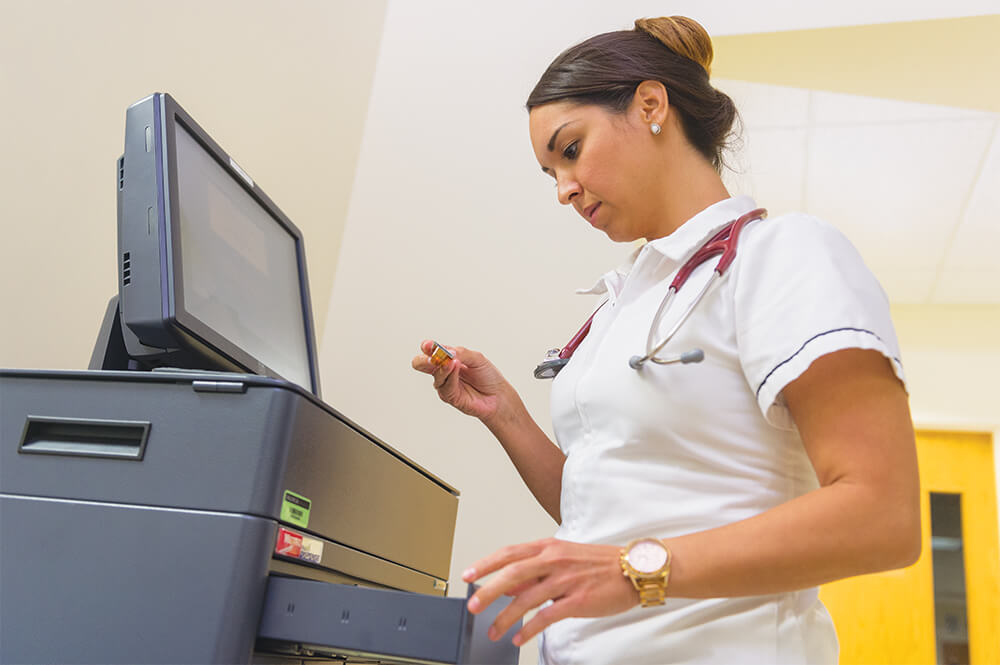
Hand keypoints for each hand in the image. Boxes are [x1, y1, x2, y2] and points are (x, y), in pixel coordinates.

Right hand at [411, 341, 510, 420]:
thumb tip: (447, 352)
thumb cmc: (487, 376)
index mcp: (447, 358)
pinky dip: (450, 376)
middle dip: (423, 359)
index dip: (427, 347)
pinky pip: (445, 386)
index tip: (428, 345)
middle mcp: (443, 371)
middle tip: (432, 357)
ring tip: (452, 362)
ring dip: (442, 367)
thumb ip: (461, 353)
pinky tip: (455, 369)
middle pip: (421, 364)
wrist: (498, 395)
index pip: (431, 350)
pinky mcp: (449, 396)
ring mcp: (445, 384)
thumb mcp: (476, 358)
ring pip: (435, 375)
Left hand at [462, 538, 637, 645]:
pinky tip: (519, 638)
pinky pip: (546, 616)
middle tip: (473, 605)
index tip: (468, 575)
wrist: (633, 569)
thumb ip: (535, 570)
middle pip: (512, 574)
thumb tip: (508, 583)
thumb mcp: (563, 558)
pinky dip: (529, 629)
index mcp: (548, 547)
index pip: (509, 553)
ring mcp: (565, 580)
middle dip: (488, 591)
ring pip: (526, 598)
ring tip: (493, 630)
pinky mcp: (577, 601)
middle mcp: (554, 560)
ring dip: (505, 617)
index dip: (486, 563)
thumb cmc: (599, 563)